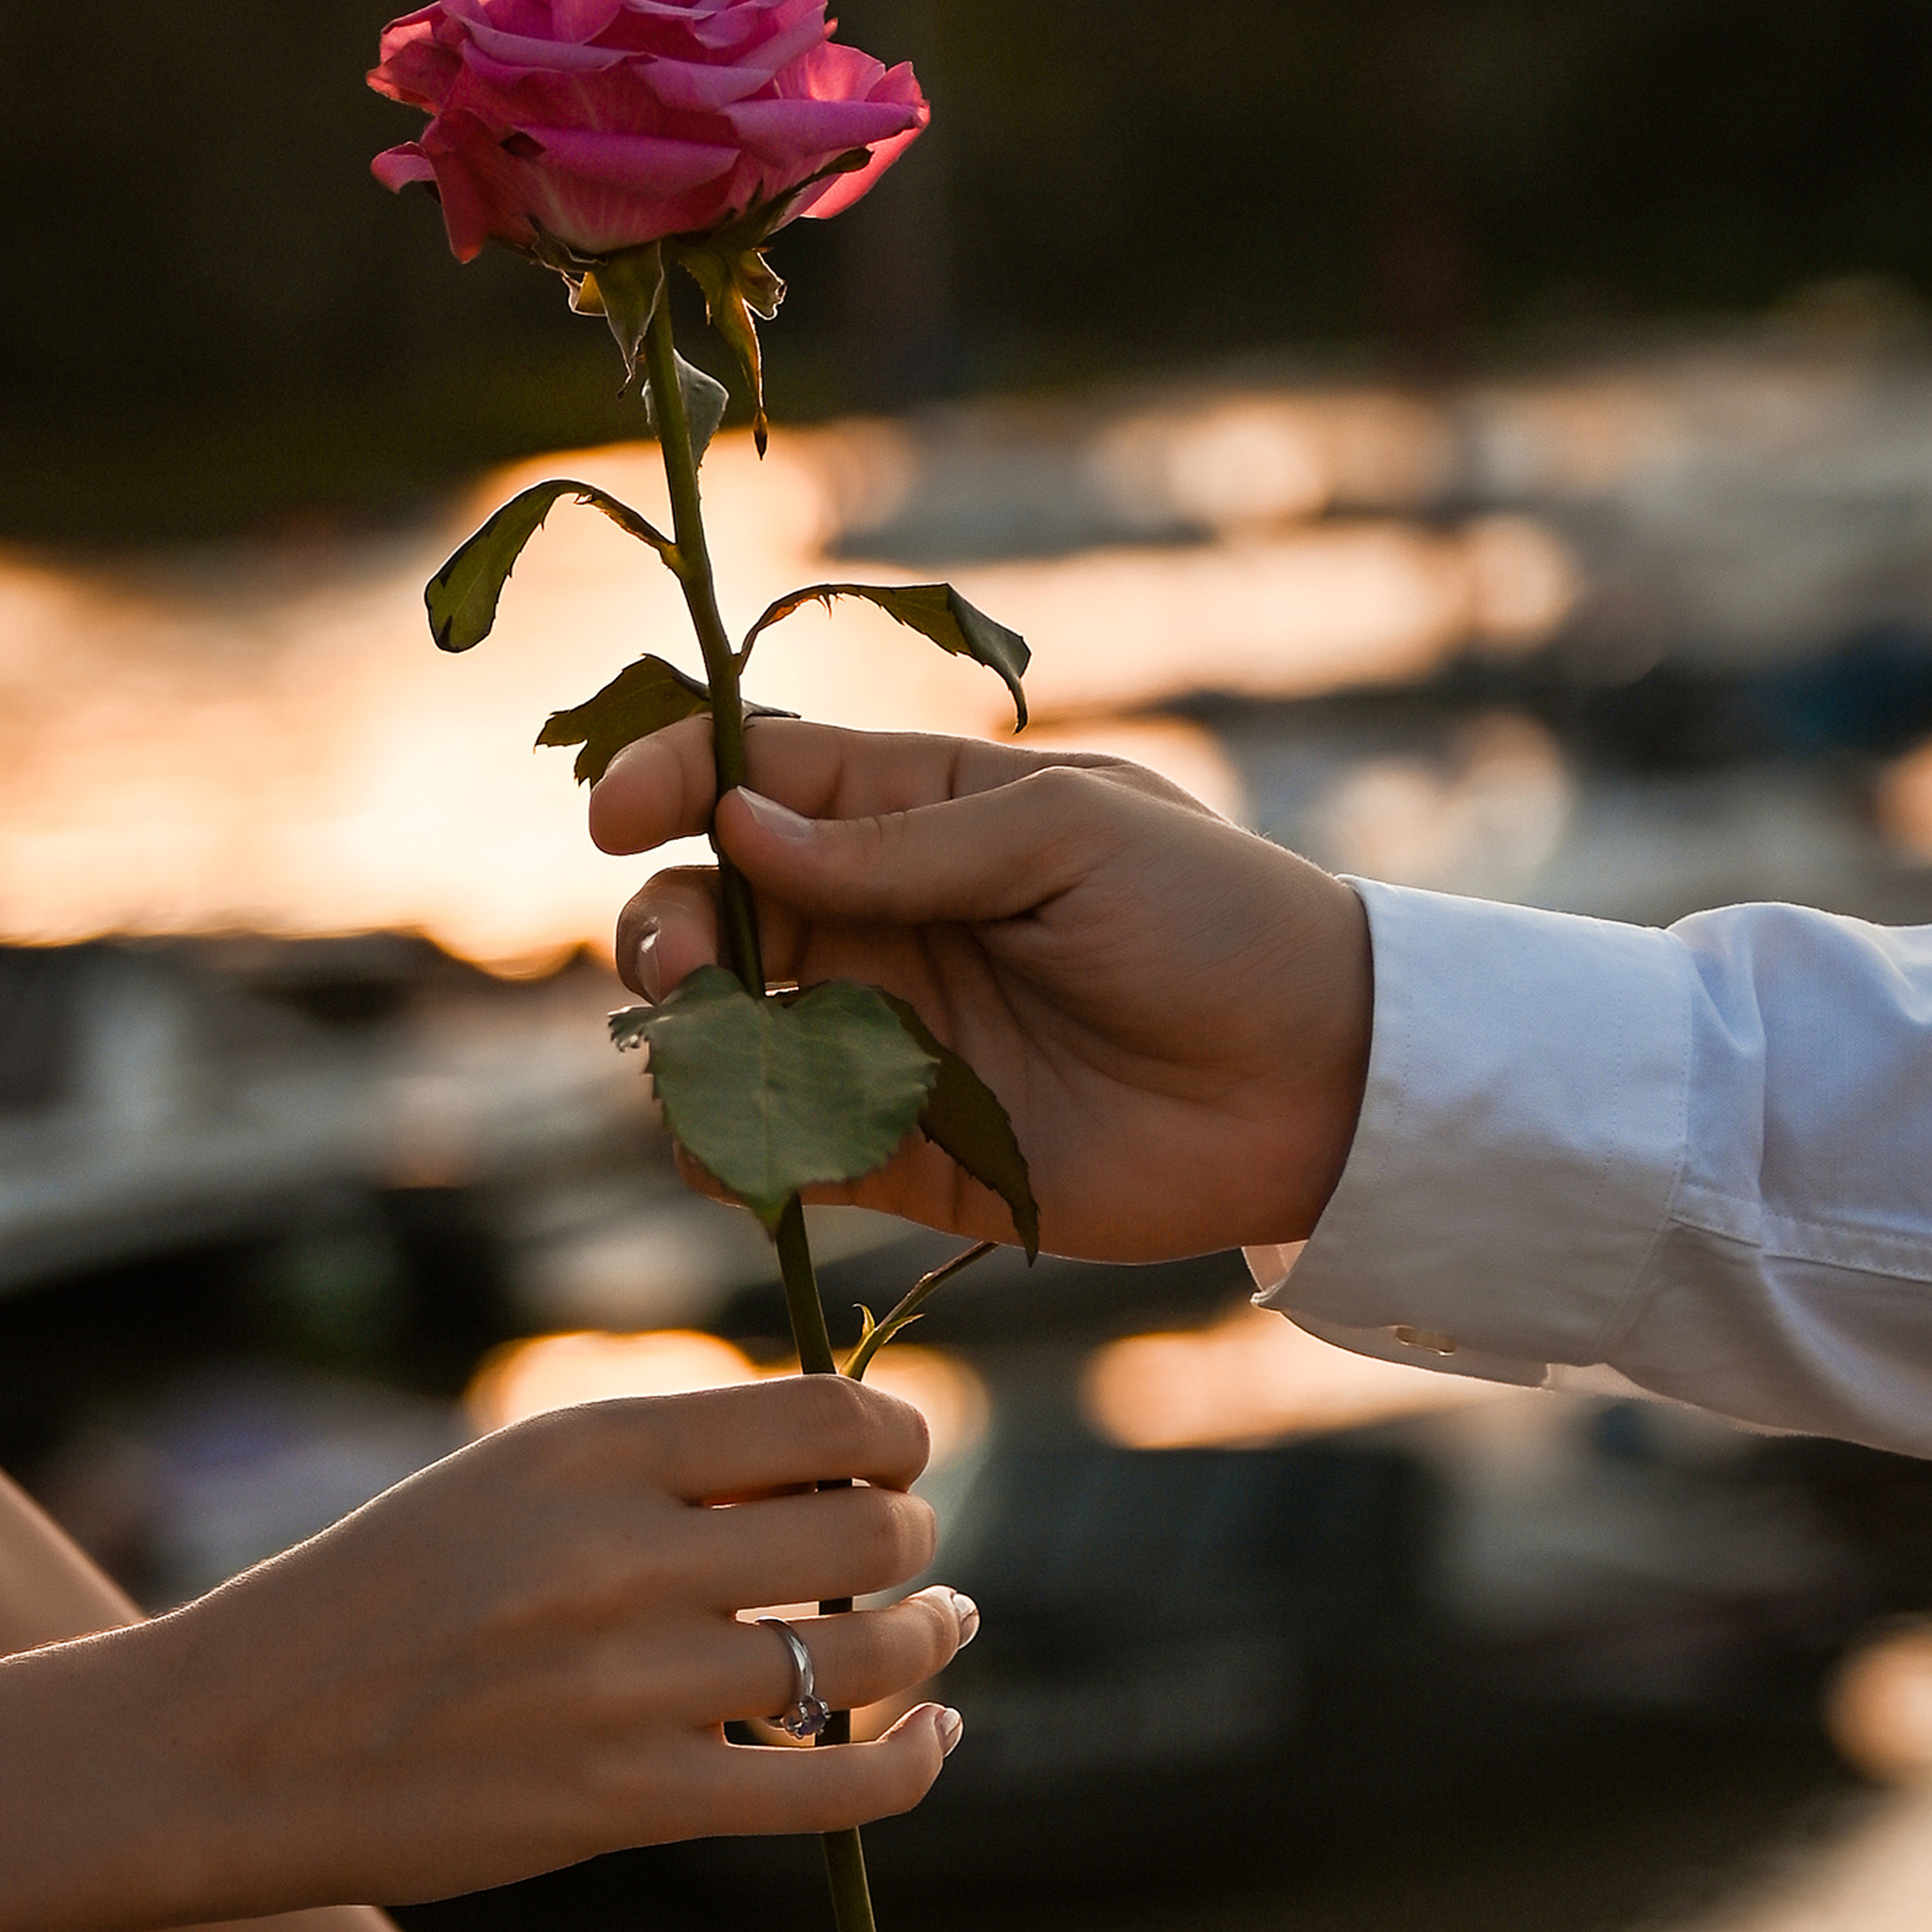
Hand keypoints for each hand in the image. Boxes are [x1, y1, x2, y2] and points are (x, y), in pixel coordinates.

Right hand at [0, 1370, 971, 1931]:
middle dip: (912, 1540)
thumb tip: (835, 1469)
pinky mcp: (629, 1806)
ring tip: (941, 1628)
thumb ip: (657, 1469)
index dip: (897, 1438)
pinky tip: (938, 1736)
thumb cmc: (374, 1603)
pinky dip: (915, 1762)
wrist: (226, 1746)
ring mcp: (629, 1685)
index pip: (825, 1414)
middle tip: (906, 1556)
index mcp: (588, 1445)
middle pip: (869, 1530)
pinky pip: (834, 1788)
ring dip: (931, 1638)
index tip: (899, 1461)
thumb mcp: (505, 1484)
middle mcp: (622, 1554)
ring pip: (869, 1656)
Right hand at [595, 716, 1373, 1261]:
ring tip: (706, 1057)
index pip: (757, 776)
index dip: (671, 778)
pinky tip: (733, 1146)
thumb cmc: (1214, 921)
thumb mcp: (1069, 835)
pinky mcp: (902, 1154)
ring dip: (682, 1043)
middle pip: (713, 908)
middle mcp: (882, 922)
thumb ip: (900, 843)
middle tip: (679, 969)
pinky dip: (729, 1150)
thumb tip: (739, 828)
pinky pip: (775, 1151)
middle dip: (666, 929)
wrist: (1315, 1086)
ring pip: (722, 1035)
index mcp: (918, 816)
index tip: (615, 811)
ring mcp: (886, 1040)